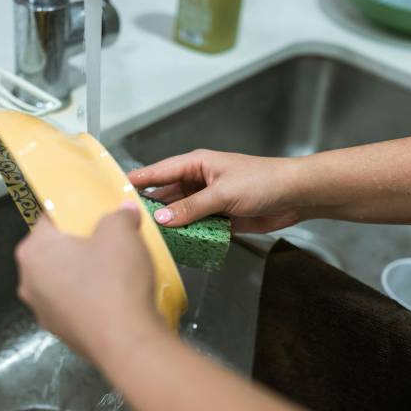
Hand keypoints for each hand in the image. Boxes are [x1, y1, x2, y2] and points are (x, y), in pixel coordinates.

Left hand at [14, 203, 165, 367]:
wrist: (126, 342)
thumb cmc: (115, 279)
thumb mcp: (121, 233)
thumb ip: (119, 215)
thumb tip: (124, 210)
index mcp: (33, 251)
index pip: (49, 219)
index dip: (75, 213)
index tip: (97, 214)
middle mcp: (28, 281)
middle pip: (55, 251)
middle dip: (80, 244)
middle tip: (110, 240)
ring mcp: (42, 312)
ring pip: (64, 280)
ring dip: (84, 273)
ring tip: (116, 270)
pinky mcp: (61, 333)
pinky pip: (75, 304)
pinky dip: (90, 298)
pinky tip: (114, 298)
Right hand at [128, 150, 302, 232]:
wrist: (295, 196)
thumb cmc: (263, 181)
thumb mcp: (223, 193)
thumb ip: (192, 208)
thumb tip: (162, 218)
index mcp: (197, 164)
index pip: (160, 171)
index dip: (138, 180)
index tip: (115, 189)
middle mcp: (199, 181)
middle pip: (167, 195)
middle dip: (151, 208)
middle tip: (128, 223)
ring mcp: (208, 201)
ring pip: (180, 214)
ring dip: (170, 226)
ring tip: (147, 239)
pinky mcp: (219, 218)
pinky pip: (196, 227)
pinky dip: (188, 236)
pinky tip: (175, 246)